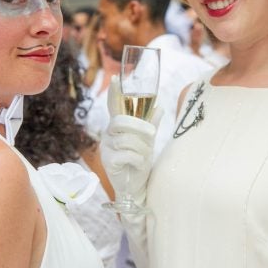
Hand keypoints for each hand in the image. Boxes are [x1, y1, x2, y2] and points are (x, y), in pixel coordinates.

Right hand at [101, 75, 162, 199]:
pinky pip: (127, 154)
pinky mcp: (108, 161)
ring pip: (127, 139)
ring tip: (143, 157)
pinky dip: (138, 159)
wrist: (135, 188)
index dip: (114, 93)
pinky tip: (137, 165)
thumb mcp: (147, 142)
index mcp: (118, 127)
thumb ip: (152, 125)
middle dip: (140, 127)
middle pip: (122, 121)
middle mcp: (109, 135)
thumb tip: (160, 107)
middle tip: (151, 135)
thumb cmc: (139, 162)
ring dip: (141, 148)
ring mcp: (106, 148)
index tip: (115, 79)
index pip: (114, 106)